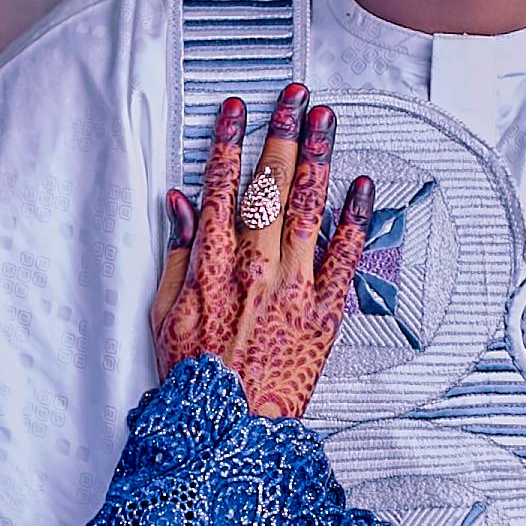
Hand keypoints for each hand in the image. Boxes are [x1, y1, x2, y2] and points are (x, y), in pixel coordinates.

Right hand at [152, 84, 371, 421]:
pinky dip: (355, 218)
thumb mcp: (164, 313)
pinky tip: (361, 186)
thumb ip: (175, 253)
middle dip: (281, 133)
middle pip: (268, 184)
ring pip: (308, 207)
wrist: (226, 430)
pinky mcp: (325, 311)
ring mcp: (292, 287)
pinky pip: (345, 256)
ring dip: (317, 156)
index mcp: (209, 264)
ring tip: (325, 119)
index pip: (220, 186)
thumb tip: (179, 204)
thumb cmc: (195, 377)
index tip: (235, 109)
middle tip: (293, 96)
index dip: (228, 142)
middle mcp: (253, 267)